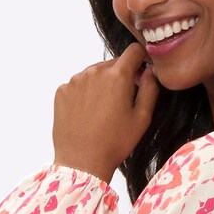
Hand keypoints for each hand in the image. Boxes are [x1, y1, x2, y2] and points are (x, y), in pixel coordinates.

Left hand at [52, 41, 159, 183]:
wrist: (81, 163)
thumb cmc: (115, 143)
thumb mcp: (142, 119)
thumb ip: (150, 89)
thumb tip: (151, 71)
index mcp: (117, 76)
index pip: (133, 51)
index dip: (141, 59)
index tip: (142, 72)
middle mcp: (94, 72)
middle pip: (113, 63)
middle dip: (121, 76)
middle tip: (123, 101)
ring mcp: (75, 81)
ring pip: (95, 74)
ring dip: (102, 85)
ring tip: (104, 111)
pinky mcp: (62, 91)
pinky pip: (78, 85)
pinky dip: (85, 94)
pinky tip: (88, 114)